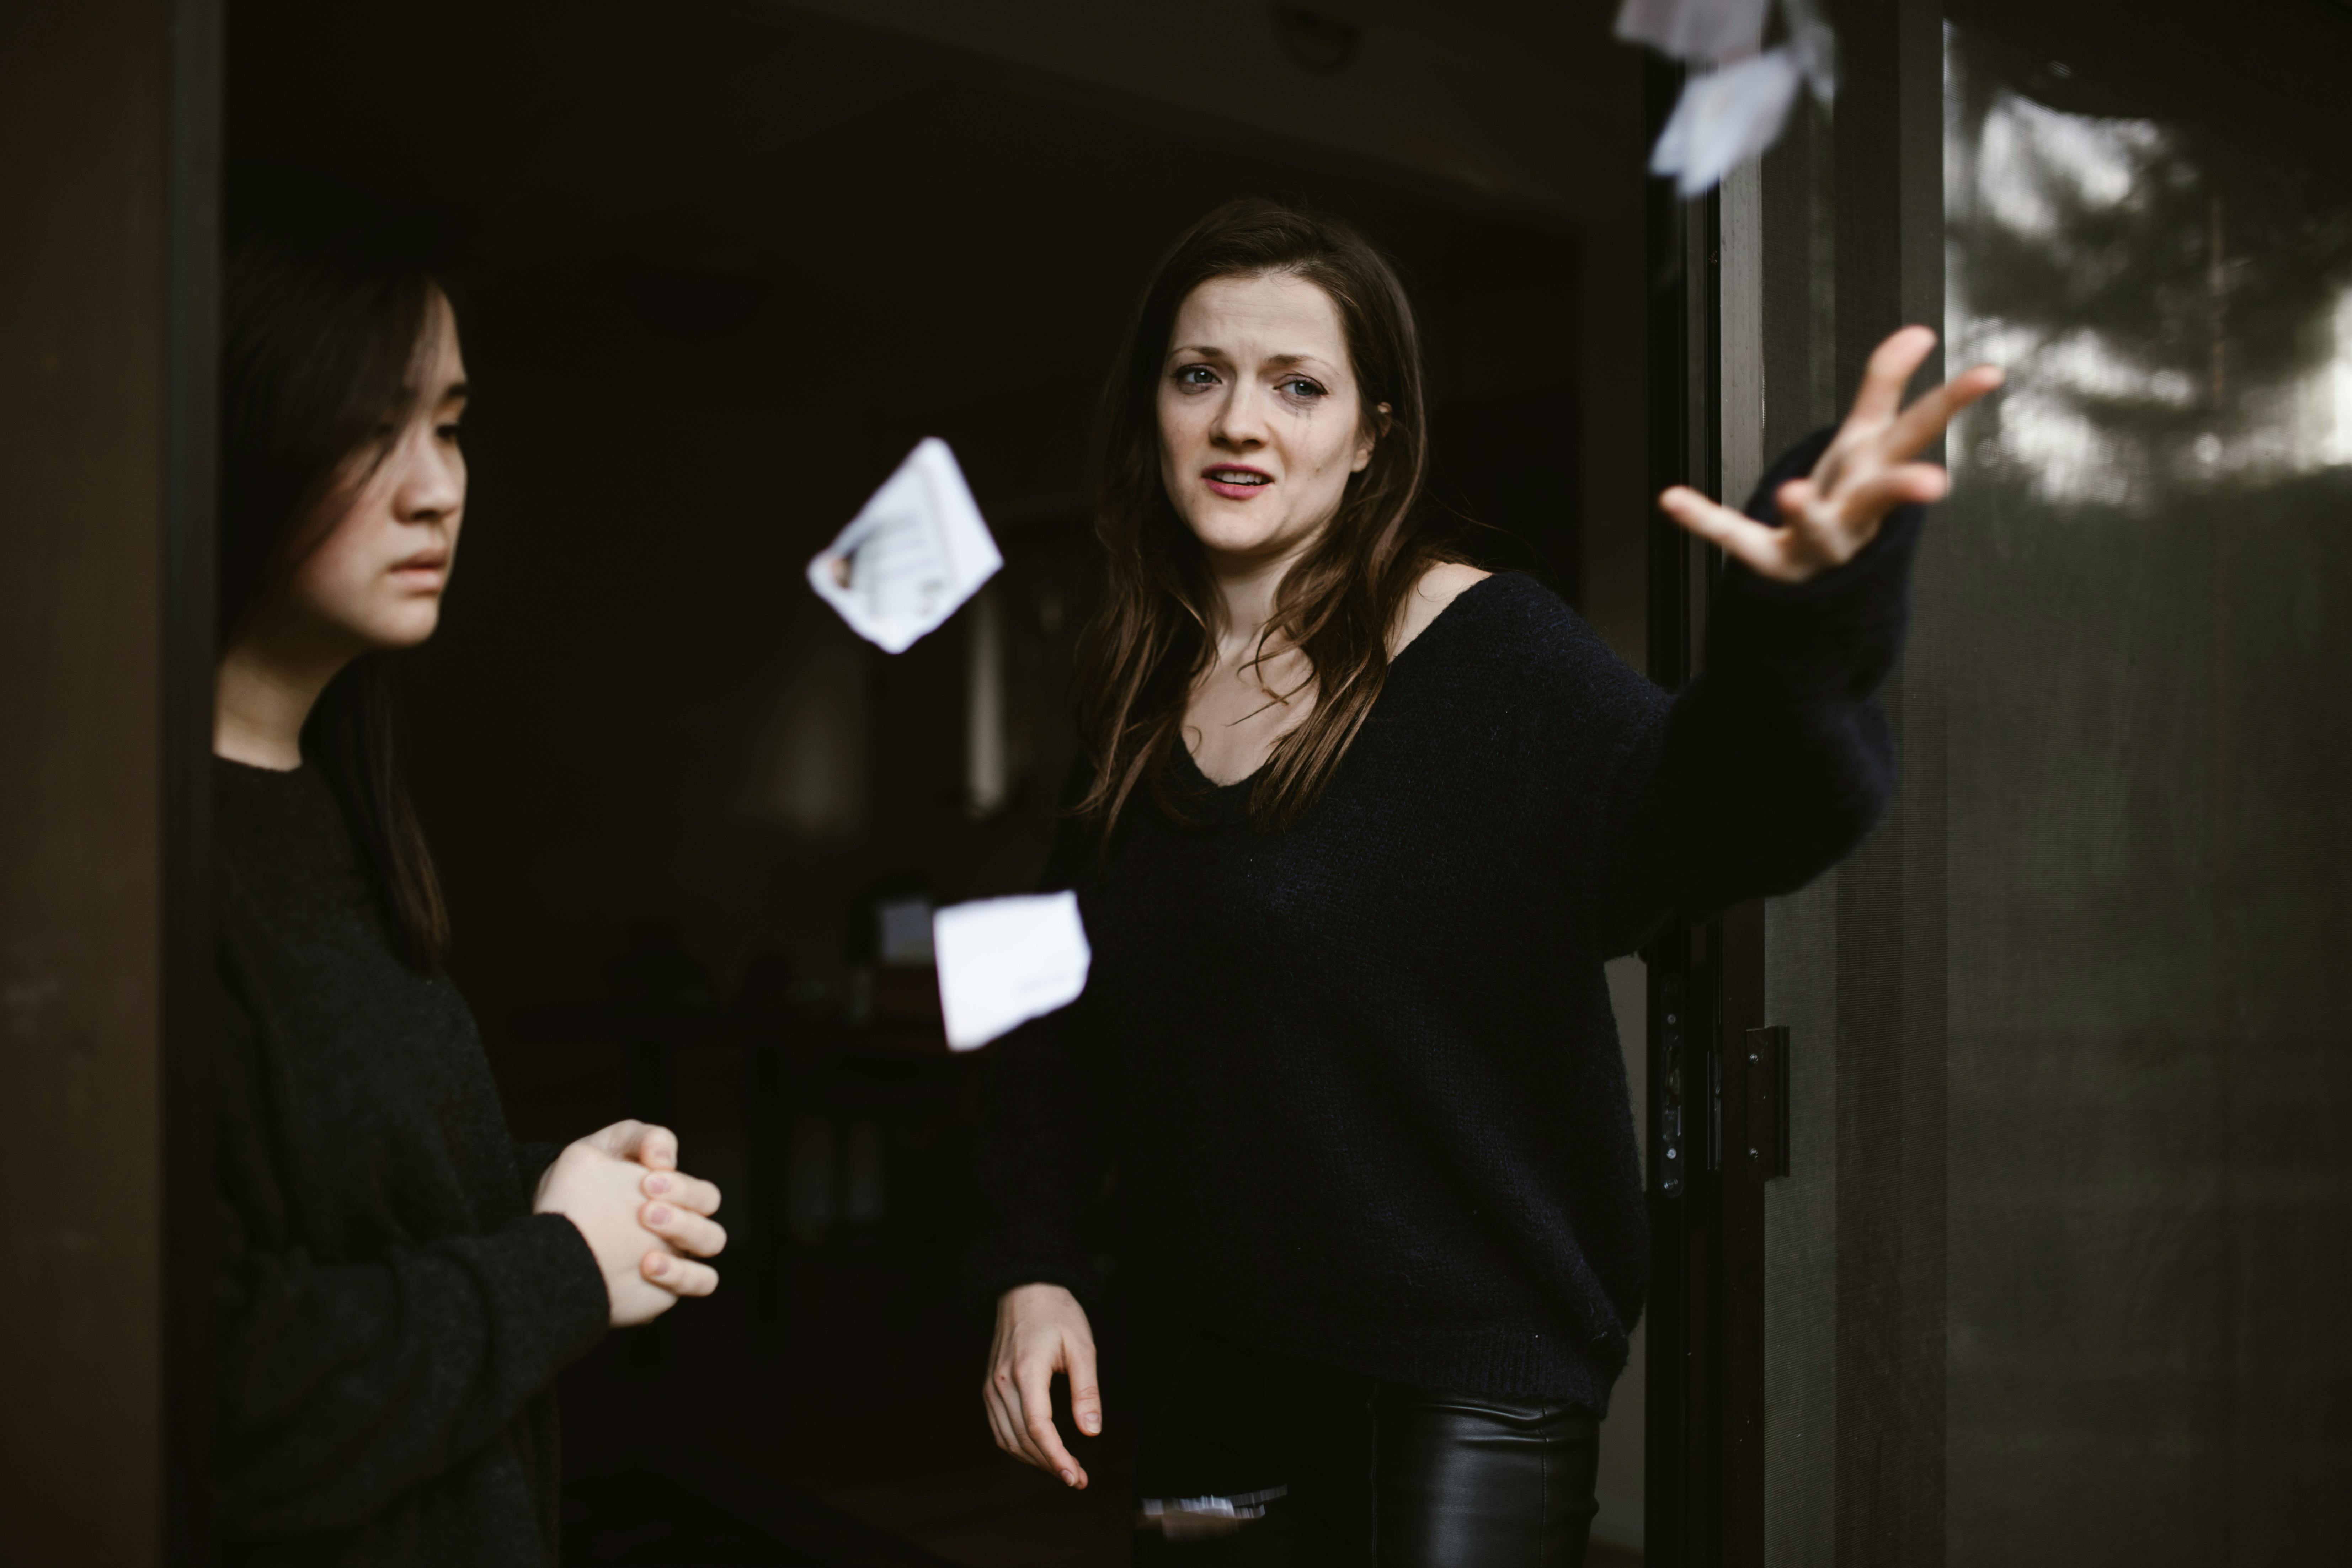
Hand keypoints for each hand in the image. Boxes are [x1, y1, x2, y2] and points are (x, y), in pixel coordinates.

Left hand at [533, 1121, 725, 1327]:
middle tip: (645, 1208)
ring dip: (686, 1229)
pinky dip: (684, 1274)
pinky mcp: (669, 1285)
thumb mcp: (596, 1153)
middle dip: (683, 1196)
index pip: (695, 1182)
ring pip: (713, 1239)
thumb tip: (664, 1157)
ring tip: (647, 1229)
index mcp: (670, 1190)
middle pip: (709, 1202)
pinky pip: (702, 1281)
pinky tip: (648, 1266)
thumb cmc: (577, 1194)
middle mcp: (680, 1218)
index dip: (678, 1181)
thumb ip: (636, 1139)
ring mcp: (678, 1251)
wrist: (550, 1244)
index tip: (645, 1178)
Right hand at [983, 1283, 1100, 1488]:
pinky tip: (1041, 1453)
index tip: (1075, 1477)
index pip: (1038, 1426)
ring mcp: (992, 1387)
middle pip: (1024, 1439)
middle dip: (1051, 1465)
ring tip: (1065, 1471)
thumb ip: (1086, 1390)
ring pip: (1009, 1440)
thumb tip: (1091, 1431)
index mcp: (1026, 1371)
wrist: (1025, 1290)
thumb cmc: (1057, 1314)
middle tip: (1079, 1479)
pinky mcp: (990, 1389)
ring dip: (1036, 1461)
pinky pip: (1001, 1429)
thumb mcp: (1082, 1347)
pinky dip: (1020, 1447)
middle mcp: (1002, 1383)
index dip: (1056, 1457)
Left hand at [1659, 326, 2003, 583]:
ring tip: (1792, 492)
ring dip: (1808, 511)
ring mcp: (1818, 542)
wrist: (1824, 580)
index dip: (1954, 400)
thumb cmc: (1850, 498)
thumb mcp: (1865, 440)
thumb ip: (1884, 385)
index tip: (1990, 372)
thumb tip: (1917, 331)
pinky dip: (1702, 519)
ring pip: (1819, 527)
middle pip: (1887, 491)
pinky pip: (1735, 539)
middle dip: (1908, 485)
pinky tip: (1671, 500)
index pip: (1918, 430)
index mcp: (1877, 472)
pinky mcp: (1773, 564)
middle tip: (1934, 483)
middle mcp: (1857, 510)